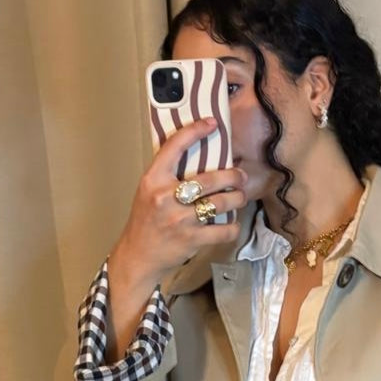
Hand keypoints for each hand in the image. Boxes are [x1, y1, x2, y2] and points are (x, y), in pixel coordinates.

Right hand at [110, 117, 249, 287]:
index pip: (175, 146)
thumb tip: (195, 154)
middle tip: (241, 176)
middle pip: (210, 179)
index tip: (212, 124)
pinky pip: (223, 230)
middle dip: (233, 176)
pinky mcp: (192, 240)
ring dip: (237, 199)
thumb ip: (167, 174)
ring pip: (221, 203)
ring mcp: (180, 220)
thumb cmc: (146, 221)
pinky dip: (232, 227)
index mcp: (154, 180)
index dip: (195, 131)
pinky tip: (232, 224)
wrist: (139, 256)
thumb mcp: (148, 191)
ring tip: (240, 197)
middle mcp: (166, 197)